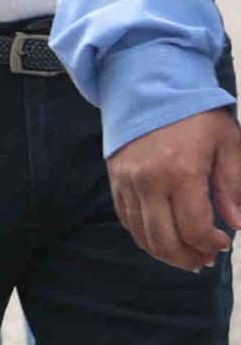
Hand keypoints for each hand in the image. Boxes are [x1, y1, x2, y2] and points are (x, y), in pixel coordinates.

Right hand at [108, 106, 240, 271]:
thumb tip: (236, 223)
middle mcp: (149, 182)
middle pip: (164, 240)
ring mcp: (128, 182)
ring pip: (142, 235)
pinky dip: (144, 235)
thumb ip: (234, 184)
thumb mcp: (227, 143)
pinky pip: (127, 219)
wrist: (148, 86)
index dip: (211, 245)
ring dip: (165, 253)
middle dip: (188, 258)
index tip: (225, 242)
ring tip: (186, 255)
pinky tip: (162, 236)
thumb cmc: (194, 113)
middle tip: (205, 259)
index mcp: (181, 173)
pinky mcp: (115, 179)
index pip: (194, 229)